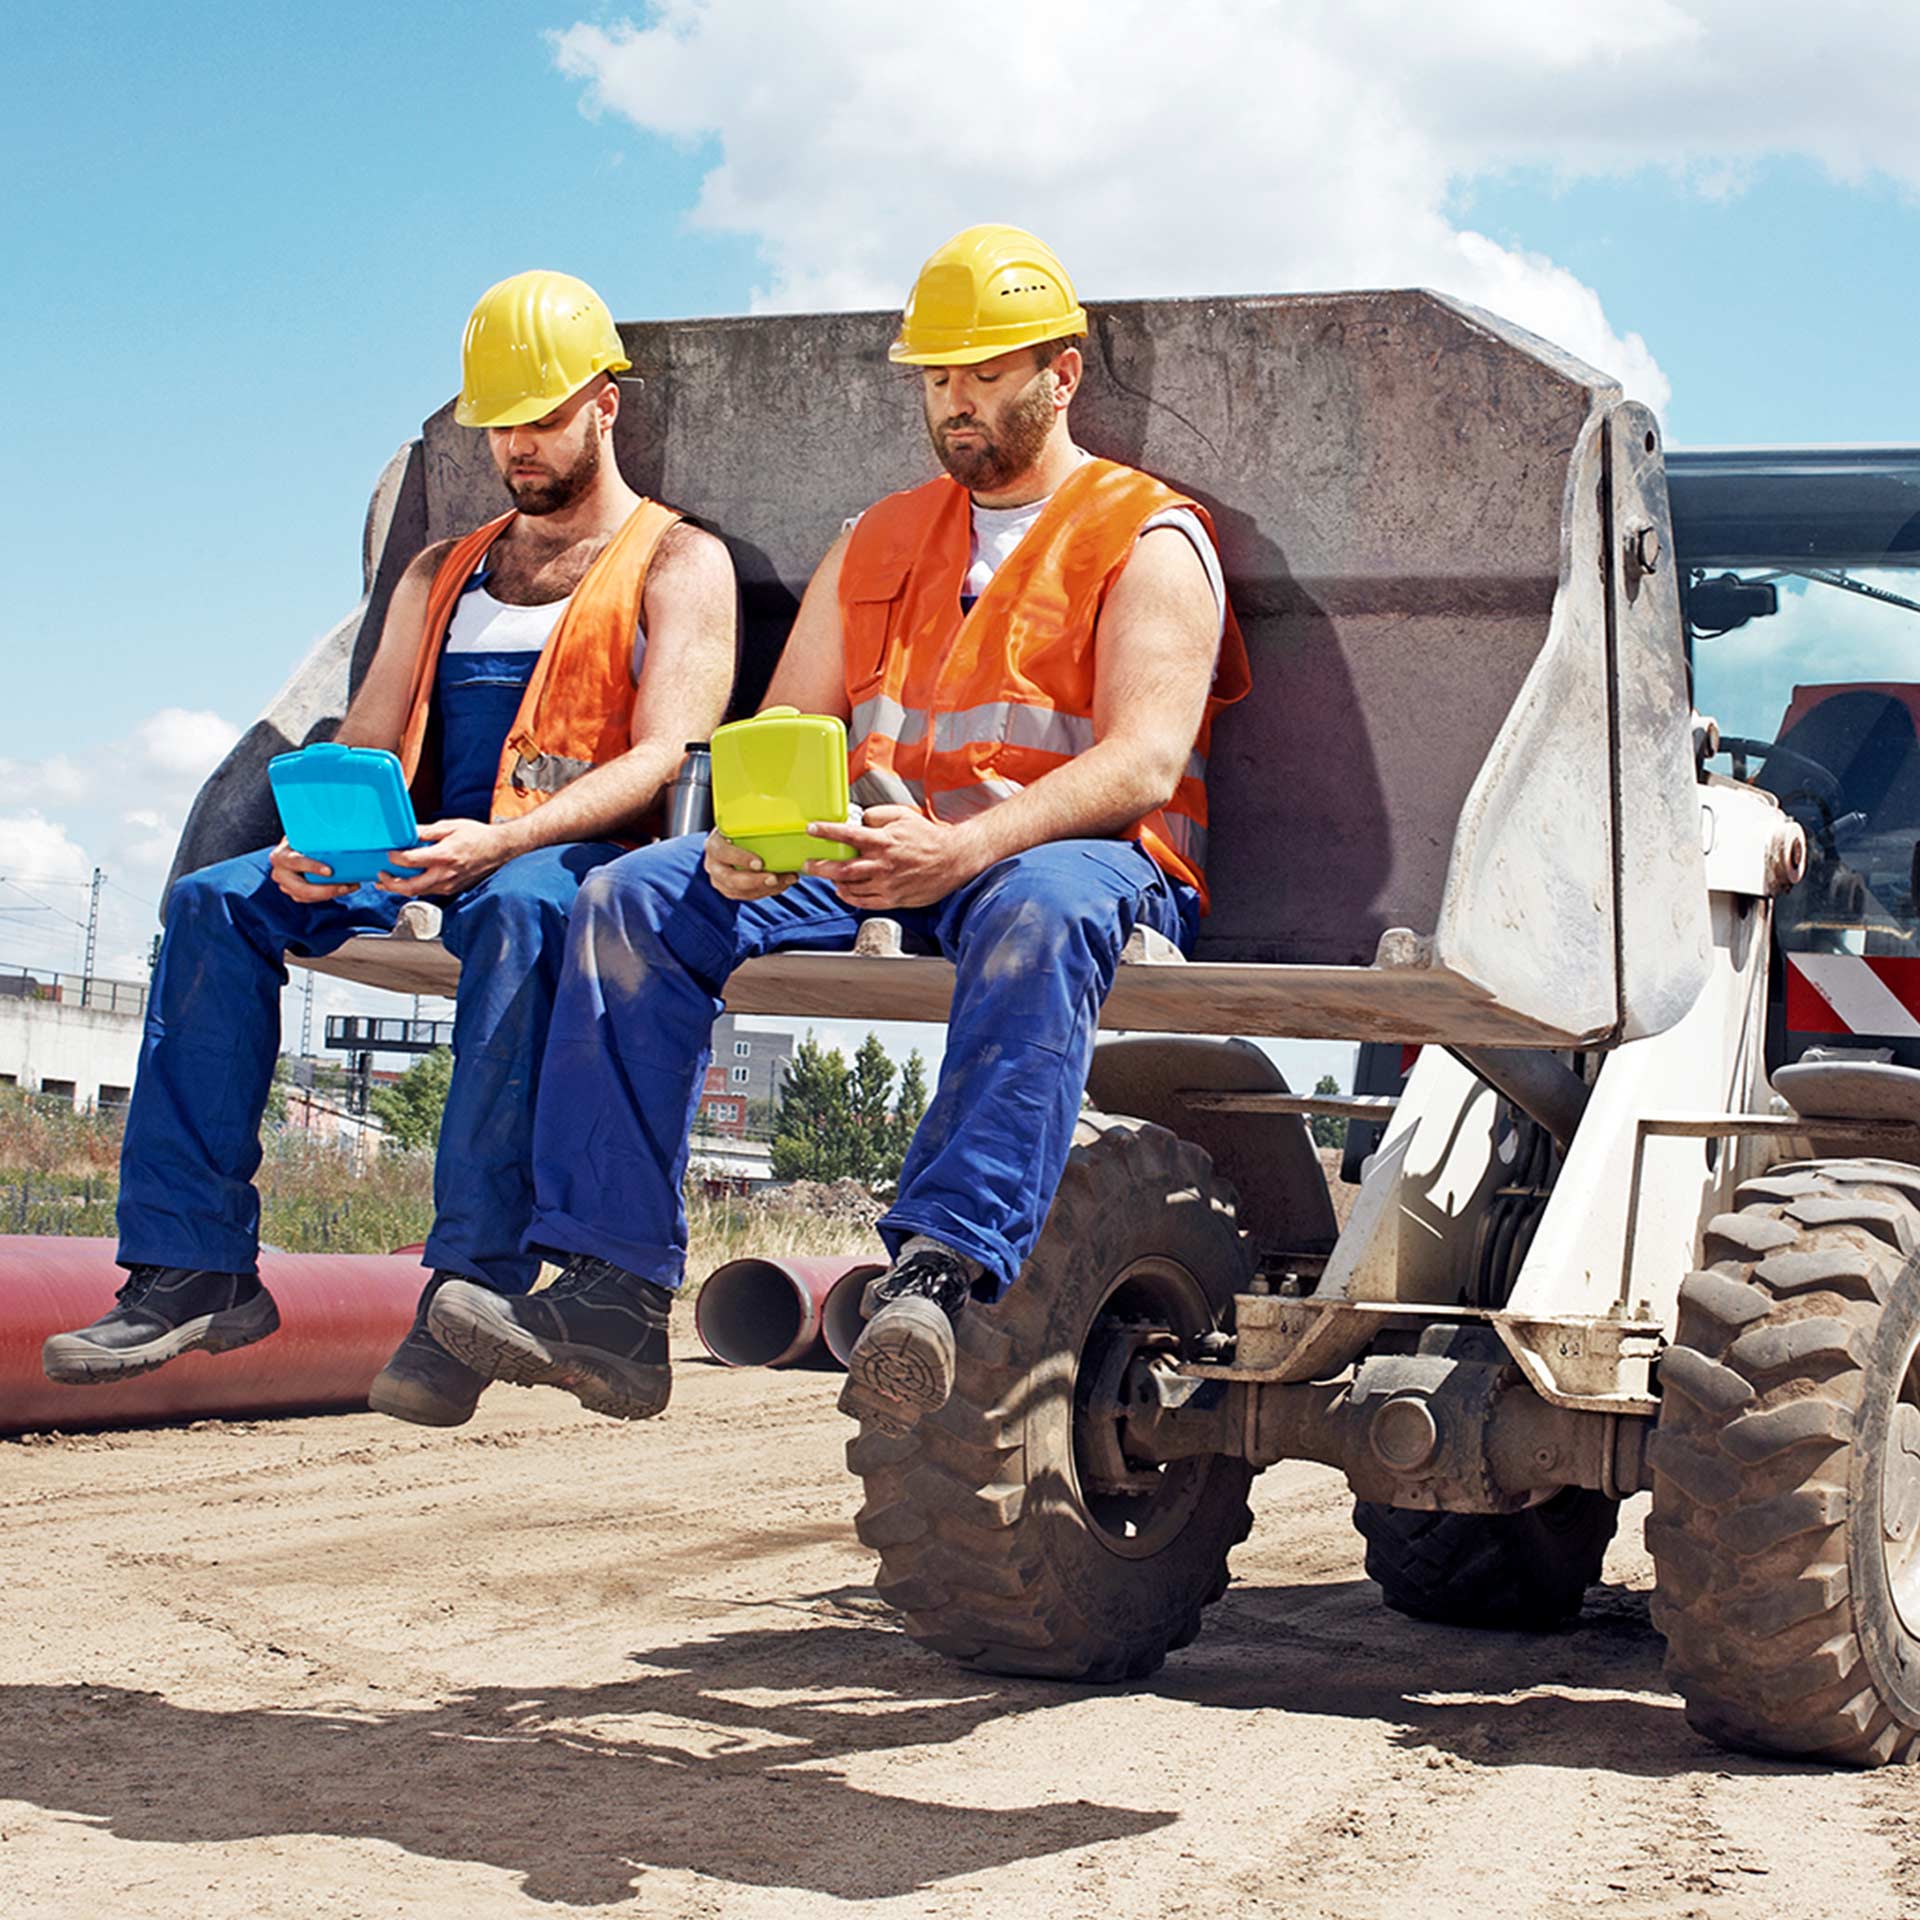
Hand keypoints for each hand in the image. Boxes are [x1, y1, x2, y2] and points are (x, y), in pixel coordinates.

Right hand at [268, 838, 355, 903]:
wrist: (291, 849)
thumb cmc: (300, 840)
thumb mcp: (303, 835)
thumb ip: (313, 836)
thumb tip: (339, 828)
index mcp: (280, 856)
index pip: (295, 862)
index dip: (312, 867)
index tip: (330, 871)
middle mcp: (279, 873)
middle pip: (301, 888)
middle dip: (326, 890)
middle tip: (346, 886)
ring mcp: (285, 886)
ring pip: (307, 896)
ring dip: (331, 893)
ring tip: (350, 886)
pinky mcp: (294, 893)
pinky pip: (311, 899)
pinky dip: (329, 895)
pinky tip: (344, 888)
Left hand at [377, 819, 511, 897]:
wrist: (499, 848)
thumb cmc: (476, 835)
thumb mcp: (449, 826)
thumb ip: (425, 831)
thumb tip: (406, 832)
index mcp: (443, 856)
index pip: (410, 861)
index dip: (395, 857)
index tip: (389, 852)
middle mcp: (445, 874)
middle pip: (410, 886)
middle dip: (391, 883)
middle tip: (380, 876)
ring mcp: (449, 884)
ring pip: (418, 892)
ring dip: (400, 888)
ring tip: (388, 881)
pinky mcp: (452, 889)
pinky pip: (429, 891)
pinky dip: (416, 887)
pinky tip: (409, 880)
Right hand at [704, 827, 796, 900]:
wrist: (735, 839)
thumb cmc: (740, 829)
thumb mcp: (742, 821)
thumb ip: (753, 820)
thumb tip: (777, 808)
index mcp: (714, 844)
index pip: (722, 852)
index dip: (739, 858)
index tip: (759, 863)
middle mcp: (713, 864)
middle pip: (728, 878)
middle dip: (753, 881)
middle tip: (774, 878)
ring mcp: (719, 879)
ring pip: (738, 891)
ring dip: (763, 889)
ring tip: (785, 881)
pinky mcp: (729, 890)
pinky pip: (747, 896)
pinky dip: (765, 892)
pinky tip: (781, 884)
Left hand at [803, 805, 980, 908]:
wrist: (953, 860)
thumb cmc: (928, 837)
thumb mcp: (902, 816)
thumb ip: (877, 815)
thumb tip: (859, 819)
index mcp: (884, 841)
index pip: (848, 835)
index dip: (826, 832)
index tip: (811, 829)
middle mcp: (882, 864)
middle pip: (842, 868)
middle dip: (820, 867)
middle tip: (807, 864)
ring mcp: (887, 884)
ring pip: (850, 887)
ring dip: (834, 882)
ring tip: (826, 876)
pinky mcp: (893, 899)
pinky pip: (863, 901)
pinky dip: (849, 897)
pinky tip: (842, 890)